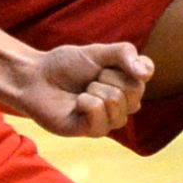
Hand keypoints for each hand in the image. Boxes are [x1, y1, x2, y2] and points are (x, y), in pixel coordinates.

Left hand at [11, 42, 152, 138]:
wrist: (36, 77)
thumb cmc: (66, 65)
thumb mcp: (97, 51)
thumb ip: (124, 54)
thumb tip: (146, 73)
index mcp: (128, 85)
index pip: (144, 74)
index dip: (126, 64)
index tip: (105, 63)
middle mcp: (123, 105)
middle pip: (132, 89)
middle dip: (106, 76)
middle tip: (89, 78)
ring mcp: (109, 120)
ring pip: (116, 101)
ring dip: (94, 89)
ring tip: (81, 91)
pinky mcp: (92, 131)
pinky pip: (100, 114)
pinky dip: (86, 102)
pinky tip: (77, 103)